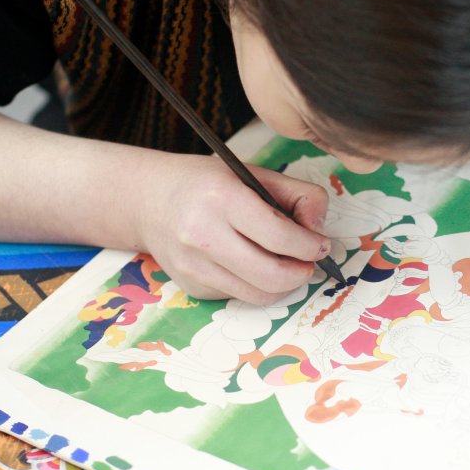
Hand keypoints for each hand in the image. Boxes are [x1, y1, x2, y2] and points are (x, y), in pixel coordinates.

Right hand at [136, 154, 330, 303]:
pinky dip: (256, 286)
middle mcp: (202, 235)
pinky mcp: (192, 286)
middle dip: (302, 273)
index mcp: (222, 198)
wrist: (148, 202)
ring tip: (288, 267)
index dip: (311, 246)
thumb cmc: (207, 184)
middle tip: (309, 263)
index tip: (321, 245)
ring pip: (259, 295)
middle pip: (272, 275)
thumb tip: (319, 231)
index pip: (280, 236)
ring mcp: (193, 266)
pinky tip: (252, 265)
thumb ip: (298, 195)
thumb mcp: (253, 174)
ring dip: (284, 286)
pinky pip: (239, 296)